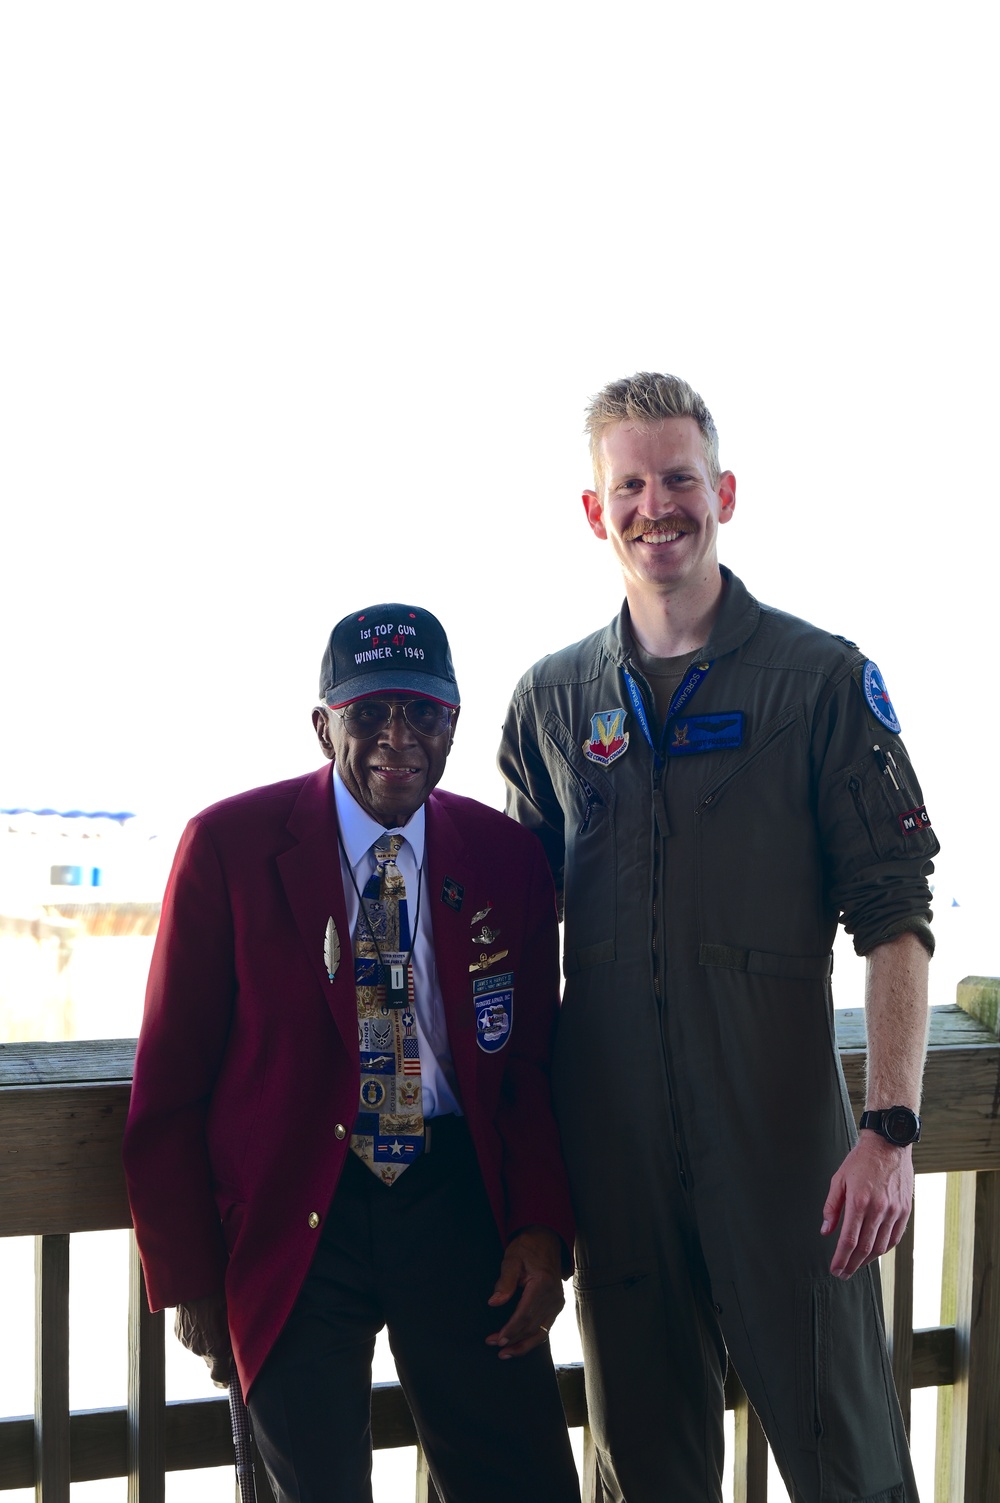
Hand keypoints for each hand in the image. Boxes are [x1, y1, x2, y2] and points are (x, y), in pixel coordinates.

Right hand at [174, 1292, 232, 1386]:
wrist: (195, 1284)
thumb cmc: (220, 1297)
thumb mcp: (234, 1317)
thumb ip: (236, 1337)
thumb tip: (239, 1348)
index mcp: (217, 1348)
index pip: (219, 1377)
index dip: (223, 1381)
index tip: (227, 1381)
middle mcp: (200, 1350)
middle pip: (211, 1360)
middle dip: (218, 1353)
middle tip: (224, 1334)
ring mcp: (188, 1343)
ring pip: (200, 1349)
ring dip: (206, 1341)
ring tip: (212, 1320)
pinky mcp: (179, 1335)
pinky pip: (190, 1339)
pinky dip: (196, 1333)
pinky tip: (201, 1318)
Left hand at [485, 1226, 564, 1359]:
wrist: (546, 1239)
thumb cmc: (528, 1247)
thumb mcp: (512, 1258)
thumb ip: (504, 1282)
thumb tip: (494, 1303)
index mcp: (543, 1285)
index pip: (525, 1315)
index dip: (511, 1330)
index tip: (498, 1340)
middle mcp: (553, 1296)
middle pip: (532, 1326)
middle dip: (513, 1339)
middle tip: (495, 1346)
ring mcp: (557, 1302)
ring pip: (541, 1332)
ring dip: (524, 1345)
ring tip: (507, 1353)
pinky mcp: (557, 1305)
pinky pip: (545, 1327)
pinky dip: (533, 1338)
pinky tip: (521, 1344)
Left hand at [821, 1133, 913, 1278]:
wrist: (888, 1144)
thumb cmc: (861, 1160)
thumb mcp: (838, 1179)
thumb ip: (831, 1208)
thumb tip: (825, 1231)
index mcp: (859, 1201)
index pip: (849, 1239)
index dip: (841, 1258)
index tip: (835, 1269)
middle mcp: (879, 1209)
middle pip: (864, 1247)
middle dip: (852, 1264)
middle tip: (843, 1273)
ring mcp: (894, 1211)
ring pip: (881, 1246)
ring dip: (867, 1260)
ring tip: (856, 1265)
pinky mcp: (905, 1210)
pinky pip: (894, 1238)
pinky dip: (883, 1249)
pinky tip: (874, 1253)